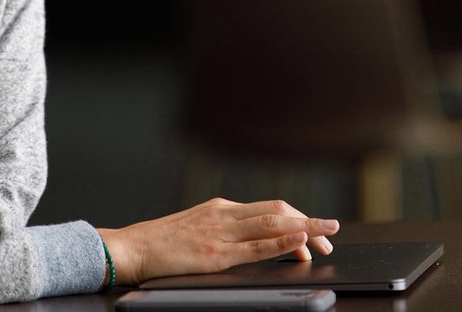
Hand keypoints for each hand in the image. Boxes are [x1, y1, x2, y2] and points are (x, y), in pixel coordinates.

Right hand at [98, 198, 338, 285]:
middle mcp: (225, 215)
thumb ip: (222, 229)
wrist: (132, 248)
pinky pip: (255, 247)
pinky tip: (298, 243)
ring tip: (326, 235)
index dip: (297, 217)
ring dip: (305, 228)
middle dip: (308, 222)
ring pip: (273, 223)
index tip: (315, 229)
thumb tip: (251, 237)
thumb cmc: (160, 244)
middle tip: (329, 234)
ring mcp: (221, 233)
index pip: (270, 207)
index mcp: (222, 208)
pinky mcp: (215, 254)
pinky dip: (281, 242)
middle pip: (278, 210)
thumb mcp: (196, 227)